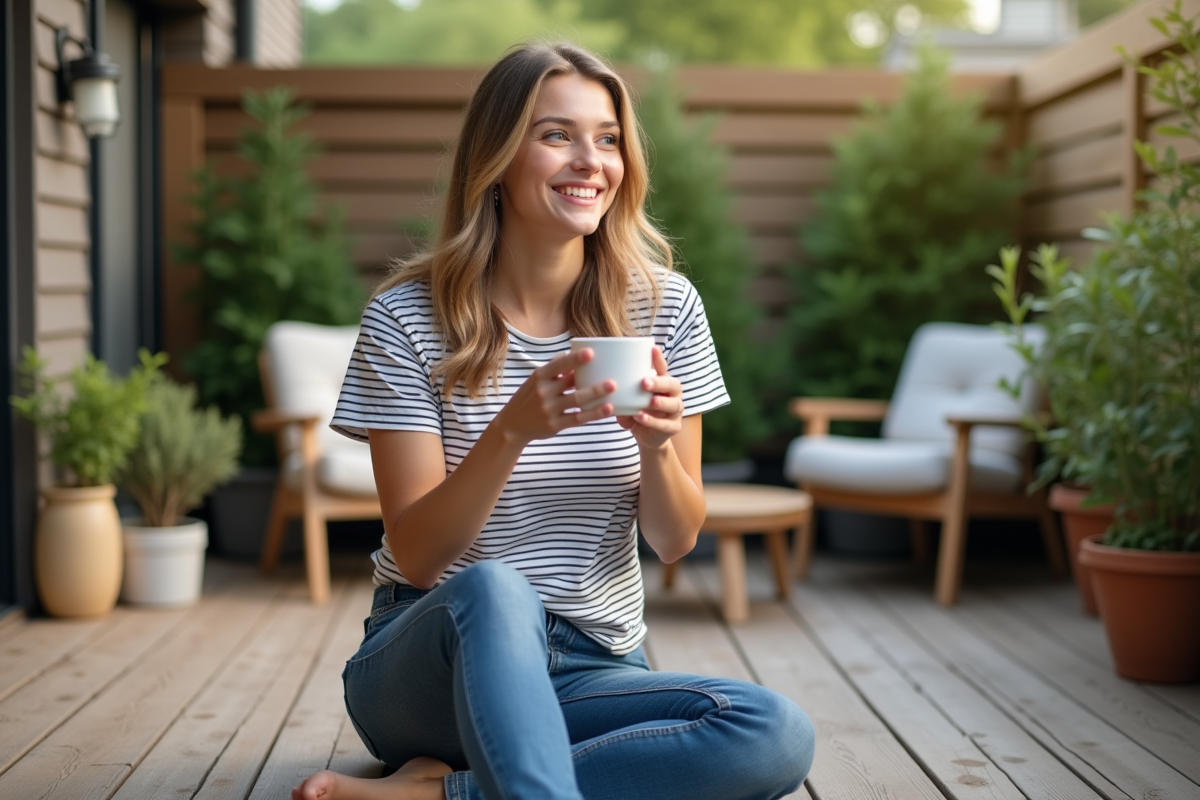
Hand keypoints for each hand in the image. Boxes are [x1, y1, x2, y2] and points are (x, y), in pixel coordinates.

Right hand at [494, 348, 615, 446]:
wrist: (512, 426)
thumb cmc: (528, 398)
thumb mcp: (534, 380)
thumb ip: (553, 368)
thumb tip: (571, 353)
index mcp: (539, 377)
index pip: (558, 365)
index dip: (574, 359)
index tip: (590, 353)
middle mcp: (543, 392)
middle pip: (570, 383)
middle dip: (591, 380)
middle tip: (611, 378)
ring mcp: (549, 409)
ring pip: (577, 400)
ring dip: (595, 394)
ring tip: (612, 388)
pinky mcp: (554, 425)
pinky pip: (577, 418)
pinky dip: (593, 414)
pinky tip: (607, 409)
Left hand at [616, 346, 683, 450]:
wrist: (646, 437)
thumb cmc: (637, 412)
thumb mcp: (628, 401)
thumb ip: (622, 393)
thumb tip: (604, 383)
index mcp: (663, 384)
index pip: (662, 369)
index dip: (659, 359)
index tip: (652, 348)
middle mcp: (673, 395)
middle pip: (672, 385)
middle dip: (660, 383)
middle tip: (645, 382)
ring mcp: (675, 412)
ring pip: (673, 404)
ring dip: (661, 402)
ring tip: (650, 401)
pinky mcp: (673, 427)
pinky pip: (665, 424)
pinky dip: (652, 421)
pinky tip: (640, 417)